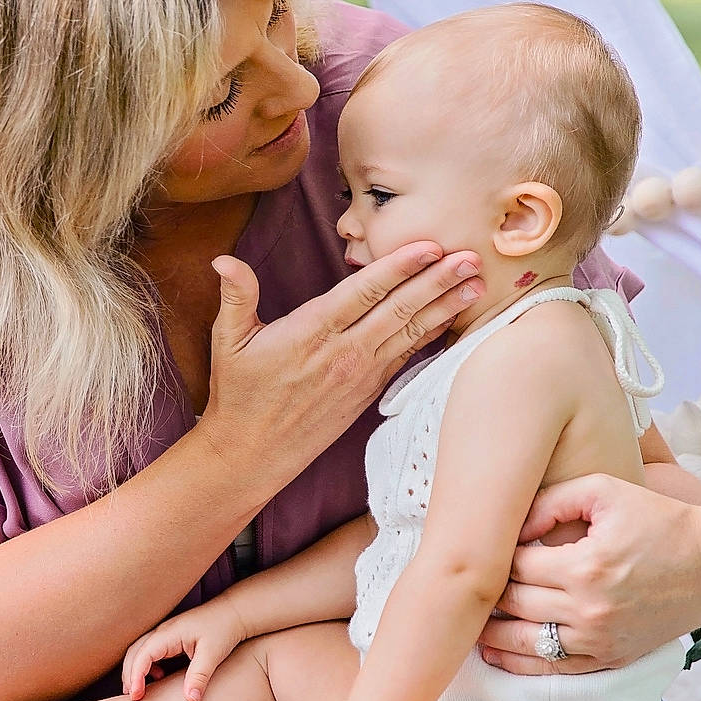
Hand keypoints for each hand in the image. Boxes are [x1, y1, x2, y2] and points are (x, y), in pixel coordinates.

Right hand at [122, 598, 246, 700]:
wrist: (233, 613)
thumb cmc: (223, 629)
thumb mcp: (213, 654)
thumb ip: (199, 676)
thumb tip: (190, 700)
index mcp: (170, 634)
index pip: (143, 654)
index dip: (135, 676)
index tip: (137, 696)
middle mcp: (163, 632)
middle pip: (134, 652)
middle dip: (129, 675)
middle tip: (132, 698)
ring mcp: (165, 634)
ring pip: (139, 651)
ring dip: (135, 670)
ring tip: (138, 692)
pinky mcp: (171, 639)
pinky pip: (150, 651)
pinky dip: (146, 666)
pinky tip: (158, 678)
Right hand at [200, 246, 482, 492]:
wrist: (252, 453)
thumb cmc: (239, 394)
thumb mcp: (229, 341)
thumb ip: (236, 296)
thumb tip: (223, 261)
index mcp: (311, 333)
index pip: (362, 294)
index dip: (398, 268)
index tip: (429, 246)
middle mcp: (343, 353)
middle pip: (398, 311)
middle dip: (437, 282)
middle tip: (472, 257)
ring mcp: (360, 375)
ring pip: (410, 334)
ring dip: (446, 307)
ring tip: (477, 285)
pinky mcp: (369, 392)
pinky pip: (407, 358)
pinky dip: (433, 337)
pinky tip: (454, 320)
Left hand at [479, 472, 700, 675]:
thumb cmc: (656, 520)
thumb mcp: (605, 491)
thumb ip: (552, 501)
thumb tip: (510, 524)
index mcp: (587, 566)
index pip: (516, 564)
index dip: (496, 555)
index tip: (487, 547)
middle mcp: (590, 609)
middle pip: (514, 603)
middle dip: (487, 593)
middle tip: (467, 583)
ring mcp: (598, 640)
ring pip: (524, 643)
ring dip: (490, 634)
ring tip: (468, 621)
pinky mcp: (607, 659)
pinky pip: (551, 670)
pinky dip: (517, 663)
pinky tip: (493, 652)